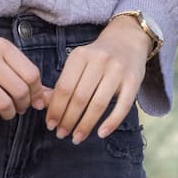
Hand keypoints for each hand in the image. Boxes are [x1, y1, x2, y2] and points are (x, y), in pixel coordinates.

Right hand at [0, 26, 49, 124]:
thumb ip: (16, 66)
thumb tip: (44, 94)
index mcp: (1, 46)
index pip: (32, 74)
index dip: (36, 91)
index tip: (33, 98)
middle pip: (21, 91)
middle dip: (23, 105)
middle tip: (19, 108)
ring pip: (4, 104)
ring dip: (8, 114)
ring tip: (5, 112)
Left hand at [44, 18, 150, 142]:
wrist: (128, 40)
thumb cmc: (97, 57)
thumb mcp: (78, 62)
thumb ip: (63, 83)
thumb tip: (43, 105)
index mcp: (81, 55)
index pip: (64, 88)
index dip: (55, 109)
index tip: (50, 125)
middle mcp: (99, 60)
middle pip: (80, 97)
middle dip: (68, 120)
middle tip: (61, 134)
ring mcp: (118, 70)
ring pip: (98, 104)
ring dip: (85, 125)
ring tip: (76, 137)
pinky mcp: (134, 80)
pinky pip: (123, 106)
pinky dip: (111, 122)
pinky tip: (101, 134)